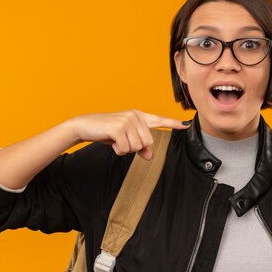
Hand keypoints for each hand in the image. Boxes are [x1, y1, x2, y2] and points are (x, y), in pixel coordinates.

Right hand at [67, 109, 190, 160]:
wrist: (85, 126)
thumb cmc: (106, 132)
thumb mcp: (124, 139)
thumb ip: (139, 147)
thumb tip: (150, 155)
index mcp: (139, 116)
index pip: (159, 120)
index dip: (173, 124)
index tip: (186, 124)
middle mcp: (135, 116)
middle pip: (148, 142)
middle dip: (135, 147)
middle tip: (122, 141)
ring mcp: (127, 120)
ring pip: (137, 146)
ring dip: (125, 148)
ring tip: (115, 140)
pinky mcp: (119, 127)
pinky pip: (126, 148)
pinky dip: (118, 150)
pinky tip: (111, 142)